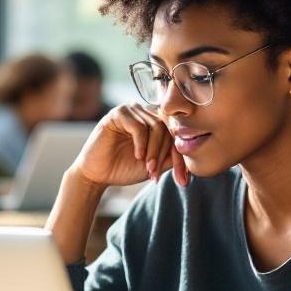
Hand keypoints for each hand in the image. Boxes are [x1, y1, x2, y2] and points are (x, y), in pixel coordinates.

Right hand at [70, 104, 188, 188]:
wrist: (98, 174)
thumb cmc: (125, 168)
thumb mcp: (155, 164)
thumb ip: (171, 156)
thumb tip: (192, 154)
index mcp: (155, 122)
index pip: (176, 134)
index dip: (180, 156)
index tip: (183, 179)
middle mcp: (145, 113)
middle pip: (168, 129)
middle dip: (165, 155)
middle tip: (157, 175)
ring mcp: (132, 110)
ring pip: (155, 127)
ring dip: (154, 152)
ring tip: (149, 169)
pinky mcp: (118, 113)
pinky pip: (138, 126)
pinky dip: (141, 144)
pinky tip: (138, 156)